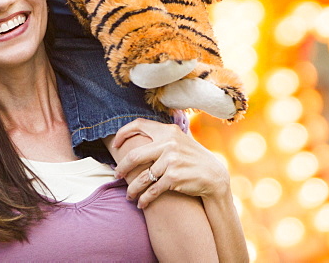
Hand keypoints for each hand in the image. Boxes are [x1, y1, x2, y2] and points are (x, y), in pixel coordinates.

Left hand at [112, 118, 229, 208]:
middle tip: (117, 176)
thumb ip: (163, 137)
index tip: (115, 144)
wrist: (214, 176)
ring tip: (129, 196)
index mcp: (169, 131)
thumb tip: (138, 134)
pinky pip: (152, 190)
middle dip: (121, 168)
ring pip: (142, 177)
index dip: (123, 133)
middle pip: (134, 156)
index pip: (139, 125)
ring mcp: (171, 161)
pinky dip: (144, 199)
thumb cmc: (194, 159)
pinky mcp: (174, 178)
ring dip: (132, 189)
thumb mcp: (181, 141)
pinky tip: (141, 203)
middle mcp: (169, 144)